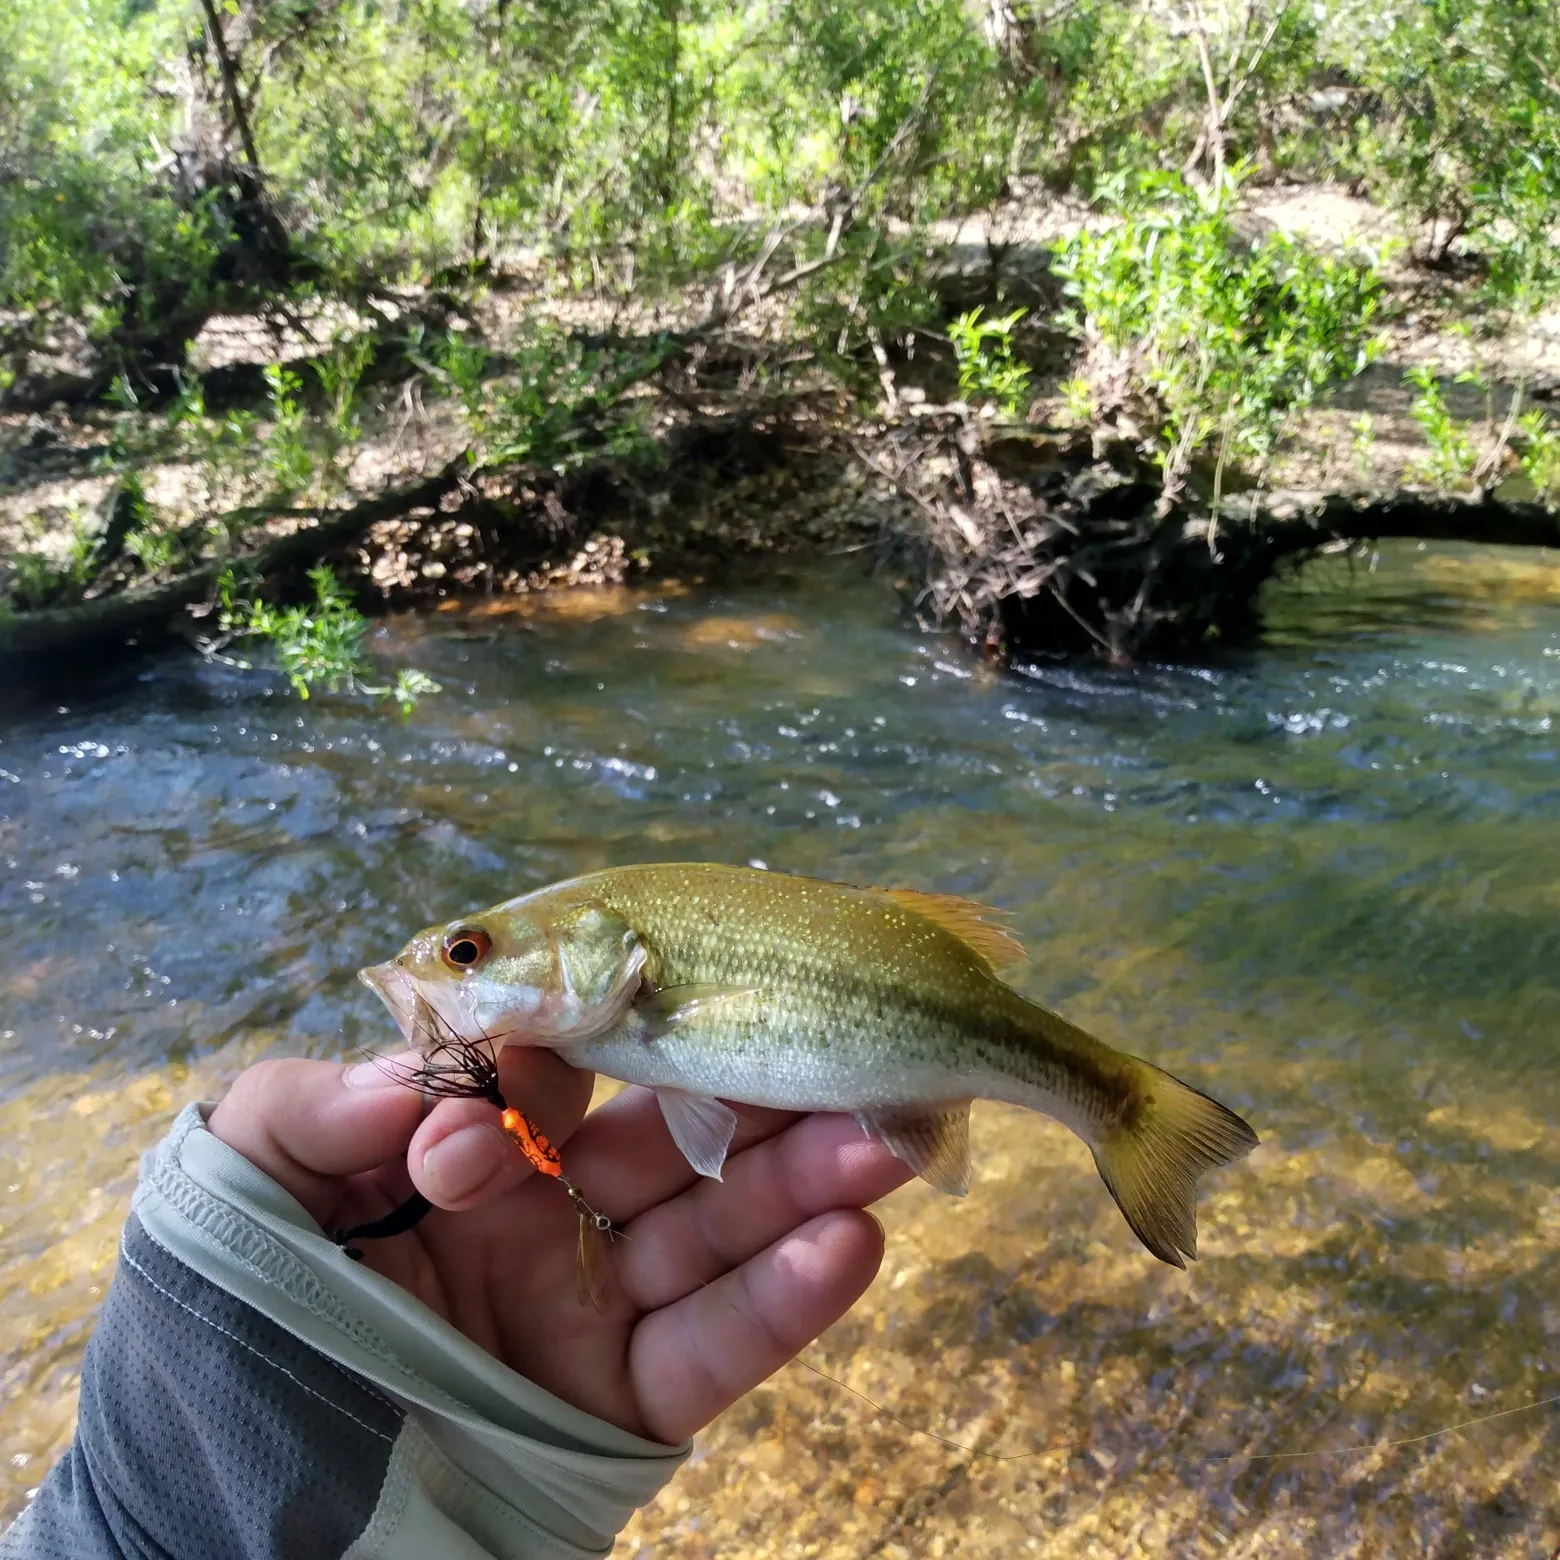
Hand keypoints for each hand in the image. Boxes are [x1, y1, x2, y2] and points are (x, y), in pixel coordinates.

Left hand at [207, 1049, 910, 1442]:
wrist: (223, 1522)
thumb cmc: (220, 1329)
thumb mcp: (233, 1191)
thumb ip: (308, 1106)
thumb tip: (426, 1081)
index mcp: (467, 1151)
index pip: (559, 1071)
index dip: (582, 1050)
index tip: (581, 1045)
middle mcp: (545, 1215)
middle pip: (671, 1139)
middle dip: (754, 1095)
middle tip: (839, 1050)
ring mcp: (590, 1308)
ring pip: (715, 1234)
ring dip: (802, 1186)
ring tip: (884, 1142)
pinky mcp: (623, 1404)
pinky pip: (713, 1350)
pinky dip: (784, 1302)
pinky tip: (850, 1245)